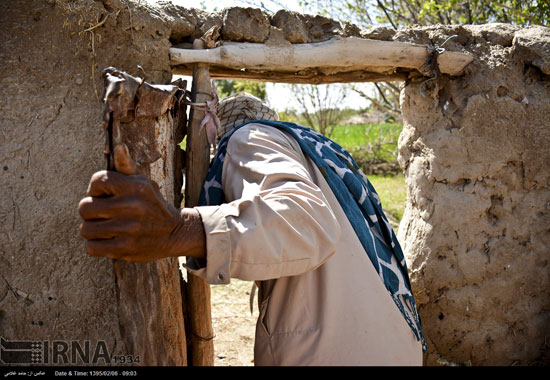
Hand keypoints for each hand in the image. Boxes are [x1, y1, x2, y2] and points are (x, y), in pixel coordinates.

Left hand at [78, 144, 204, 261]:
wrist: (175, 232)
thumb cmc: (152, 205)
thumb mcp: (144, 183)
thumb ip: (127, 167)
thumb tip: (119, 146)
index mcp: (135, 186)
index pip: (96, 182)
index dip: (95, 190)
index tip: (104, 196)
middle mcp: (132, 206)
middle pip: (84, 207)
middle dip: (89, 212)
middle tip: (100, 215)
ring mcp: (129, 229)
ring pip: (86, 229)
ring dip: (92, 230)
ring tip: (104, 229)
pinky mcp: (126, 249)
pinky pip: (92, 248)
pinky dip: (95, 246)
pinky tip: (106, 241)